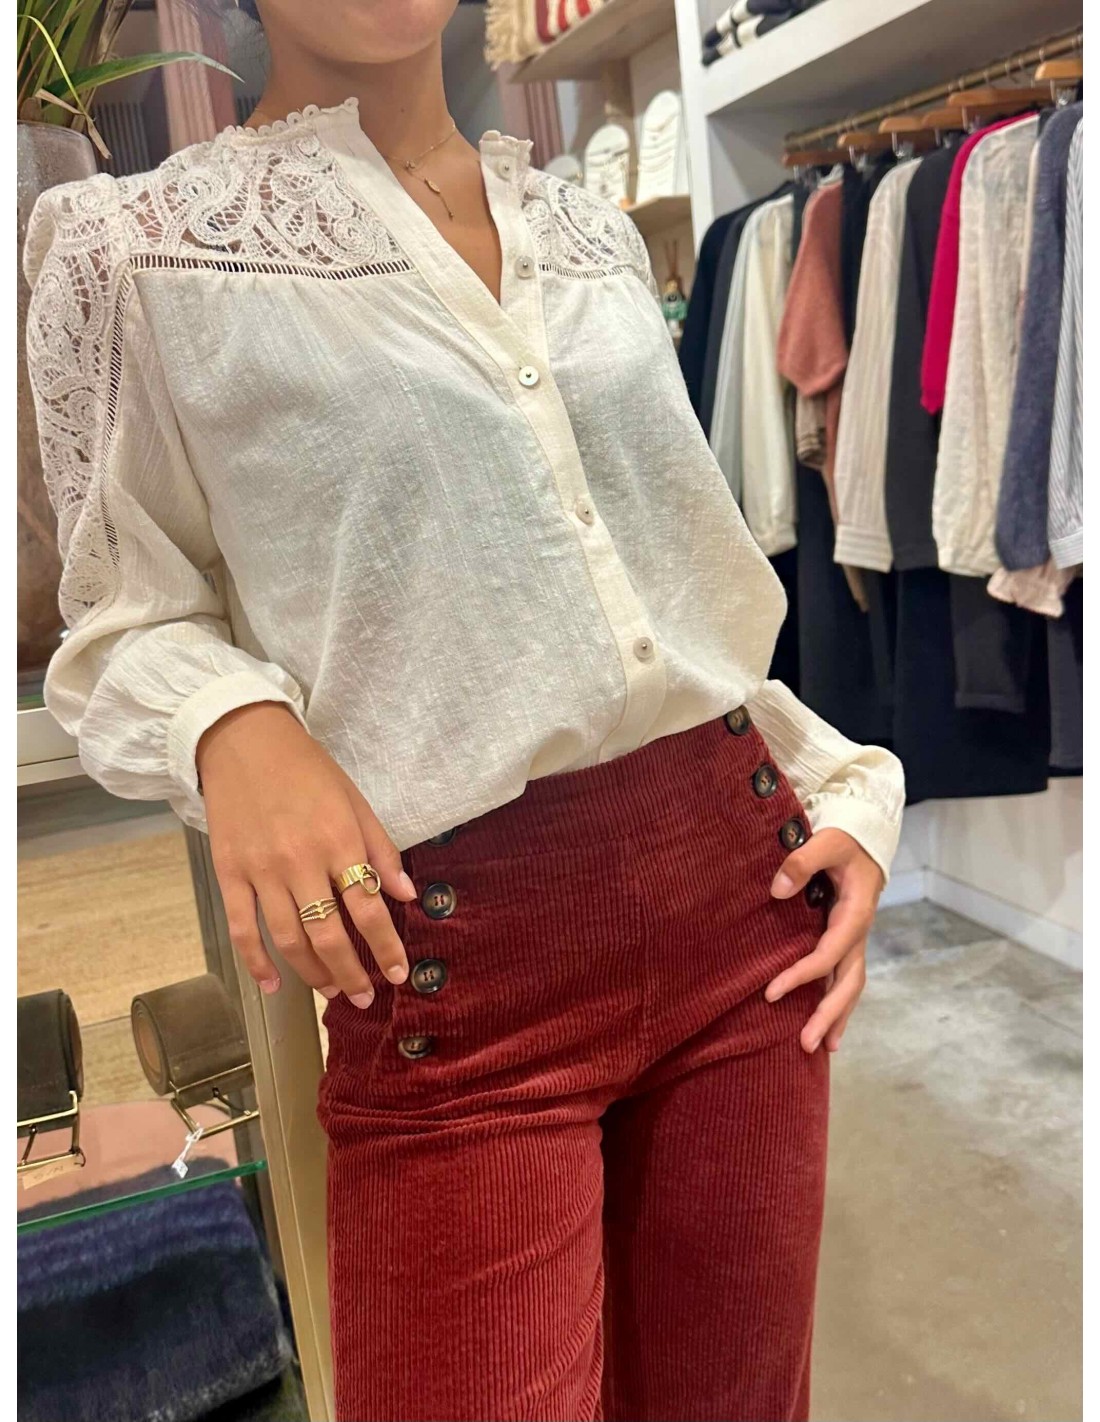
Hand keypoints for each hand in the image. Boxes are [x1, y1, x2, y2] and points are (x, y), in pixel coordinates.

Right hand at [196, 701, 416, 1007]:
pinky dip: (256, 961)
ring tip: (332, 990)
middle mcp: (301, 861)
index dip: (386, 947)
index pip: (369, 907)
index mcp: (339, 840)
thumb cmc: (307, 770)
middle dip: (352, 972)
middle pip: (330, 933)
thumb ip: (381, 850)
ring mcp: (261, 870)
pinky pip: (243, 928)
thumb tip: (407, 894)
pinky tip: (273, 984)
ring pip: (289, 938)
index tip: (397, 973)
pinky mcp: (229, 874)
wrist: (243, 741)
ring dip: (313, 972)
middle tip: (365, 996)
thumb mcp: (355, 800)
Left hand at [765, 827, 883, 1054]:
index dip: (802, 975)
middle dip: (829, 1014)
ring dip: (837, 1017)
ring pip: (850, 986)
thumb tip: (777, 890)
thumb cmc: (844, 840)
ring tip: (820, 1048)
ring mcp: (854, 940)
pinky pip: (843, 977)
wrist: (864, 839)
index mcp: (855, 913)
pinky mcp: (846, 941)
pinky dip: (837, 1003)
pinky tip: (826, 1027)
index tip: (770, 992)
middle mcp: (858, 933)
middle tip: (805, 1044)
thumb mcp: (827, 841)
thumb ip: (802, 861)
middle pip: (848, 982)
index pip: (829, 953)